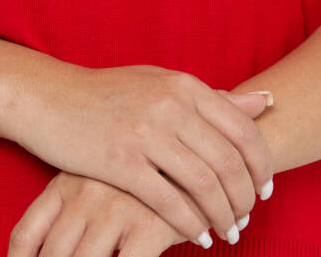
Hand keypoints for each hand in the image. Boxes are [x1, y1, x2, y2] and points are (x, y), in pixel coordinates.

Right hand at [12, 63, 273, 244]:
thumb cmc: (113, 92)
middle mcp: (172, 106)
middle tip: (249, 215)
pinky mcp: (120, 162)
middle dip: (245, 196)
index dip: (262, 164)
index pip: (242, 129)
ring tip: (230, 231)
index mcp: (186, 86)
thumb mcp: (165, 83)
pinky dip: (189, 223)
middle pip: (228, 161)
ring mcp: (146, 133)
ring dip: (223, 214)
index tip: (267, 187)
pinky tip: (198, 236)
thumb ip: (215, 97)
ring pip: (203, 184)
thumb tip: (266, 101)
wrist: (53, 97)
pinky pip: (167, 201)